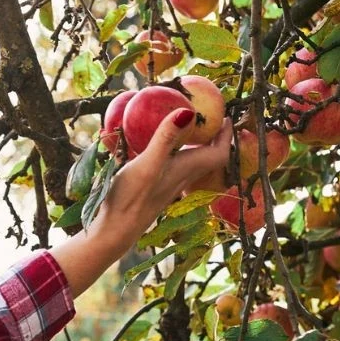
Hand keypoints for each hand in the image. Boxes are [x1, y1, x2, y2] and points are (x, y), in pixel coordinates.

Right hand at [93, 110, 234, 247]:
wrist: (114, 229)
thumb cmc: (131, 198)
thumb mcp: (148, 162)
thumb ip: (166, 137)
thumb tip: (188, 111)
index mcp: (186, 169)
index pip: (219, 153)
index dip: (225, 135)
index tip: (224, 116)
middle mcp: (181, 177)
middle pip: (208, 157)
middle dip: (211, 137)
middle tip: (206, 117)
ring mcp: (168, 184)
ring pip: (192, 163)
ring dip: (194, 146)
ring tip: (185, 129)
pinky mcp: (154, 188)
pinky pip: (173, 166)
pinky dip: (173, 153)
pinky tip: (158, 148)